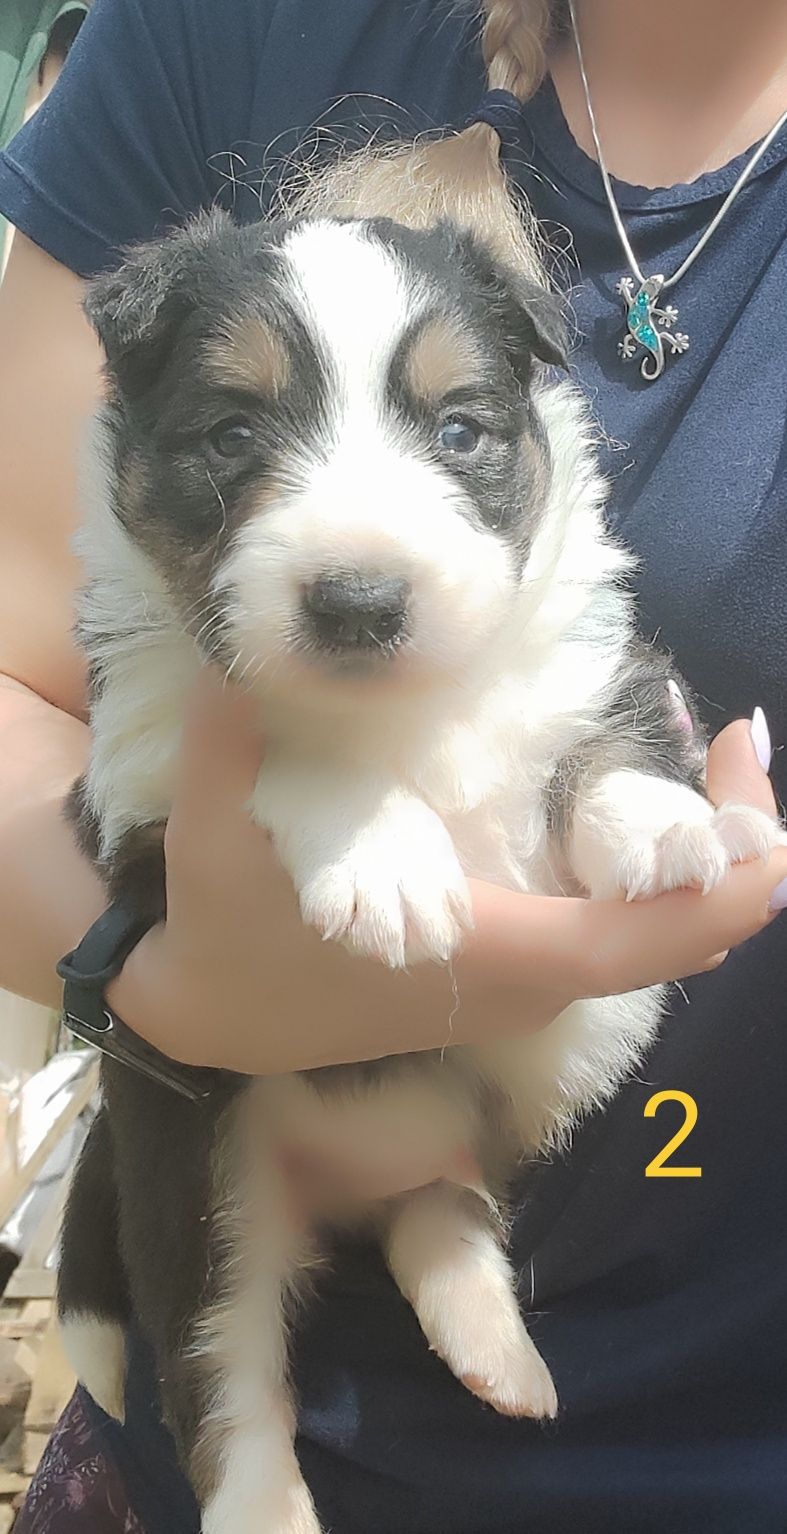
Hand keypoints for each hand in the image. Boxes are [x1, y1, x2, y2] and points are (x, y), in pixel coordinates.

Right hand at [108, 676, 786, 1076]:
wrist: (214, 1014)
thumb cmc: (228, 928)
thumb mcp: (218, 828)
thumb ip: (232, 733)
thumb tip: (243, 646)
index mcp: (491, 954)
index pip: (654, 937)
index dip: (733, 859)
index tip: (739, 746)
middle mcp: (531, 988)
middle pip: (686, 935)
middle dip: (734, 843)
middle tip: (734, 740)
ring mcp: (530, 990)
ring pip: (662, 941)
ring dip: (700, 859)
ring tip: (709, 760)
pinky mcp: (518, 978)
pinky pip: (625, 934)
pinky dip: (658, 877)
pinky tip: (642, 808)